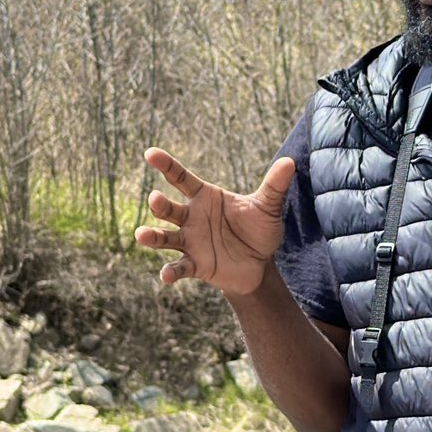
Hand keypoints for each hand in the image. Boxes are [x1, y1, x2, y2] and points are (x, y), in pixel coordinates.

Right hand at [135, 147, 293, 298]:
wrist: (260, 264)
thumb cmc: (259, 230)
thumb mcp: (268, 207)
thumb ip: (274, 186)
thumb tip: (290, 163)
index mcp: (204, 197)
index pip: (181, 178)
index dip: (166, 165)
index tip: (150, 154)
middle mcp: (191, 218)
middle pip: (169, 209)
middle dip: (160, 205)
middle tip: (155, 199)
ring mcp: (190, 242)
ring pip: (166, 238)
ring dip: (153, 237)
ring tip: (141, 235)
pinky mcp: (195, 265)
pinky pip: (180, 267)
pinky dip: (171, 272)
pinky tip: (166, 276)